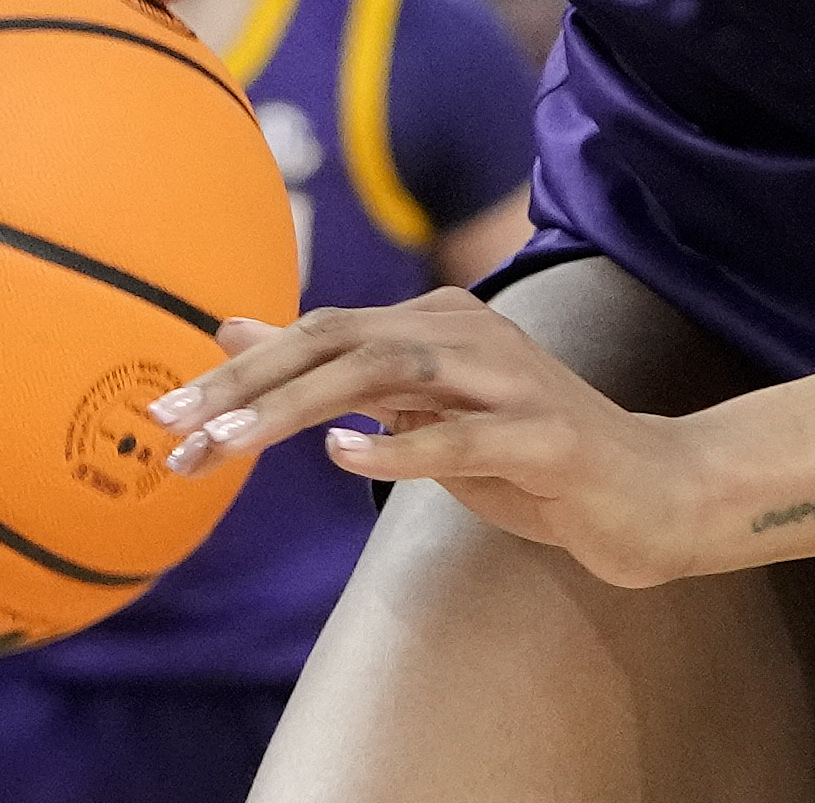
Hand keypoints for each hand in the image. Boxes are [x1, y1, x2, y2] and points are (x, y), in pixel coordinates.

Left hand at [149, 290, 704, 587]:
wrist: (649, 491)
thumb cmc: (527, 455)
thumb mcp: (421, 413)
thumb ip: (337, 370)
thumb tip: (233, 331)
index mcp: (439, 323)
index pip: (323, 330)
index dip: (241, 369)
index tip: (166, 414)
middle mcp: (472, 334)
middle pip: (343, 338)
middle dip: (250, 383)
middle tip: (174, 428)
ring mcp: (514, 381)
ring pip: (392, 374)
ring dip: (301, 408)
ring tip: (233, 444)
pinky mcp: (547, 436)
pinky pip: (465, 437)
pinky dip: (402, 446)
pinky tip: (347, 456)